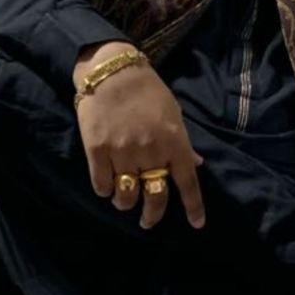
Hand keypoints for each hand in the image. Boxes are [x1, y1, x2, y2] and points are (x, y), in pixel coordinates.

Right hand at [74, 41, 204, 229]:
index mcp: (174, 141)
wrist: (112, 70)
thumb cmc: (147, 90)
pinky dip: (105, 190)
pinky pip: (102, 184)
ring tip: (124, 201)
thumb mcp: (173, 112)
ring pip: (126, 196)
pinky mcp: (97, 150)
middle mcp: (151, 151)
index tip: (197, 224)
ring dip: (126, 204)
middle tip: (148, 220)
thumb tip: (195, 164)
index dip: (193, 206)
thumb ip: (183, 142)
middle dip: (153, 215)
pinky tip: (107, 185)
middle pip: (155, 196)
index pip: (188, 181)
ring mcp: (122, 152)